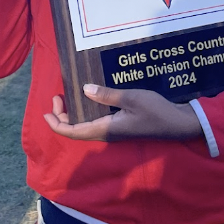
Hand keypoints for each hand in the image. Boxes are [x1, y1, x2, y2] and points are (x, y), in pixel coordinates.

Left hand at [44, 84, 203, 142]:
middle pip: (76, 130)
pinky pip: (95, 123)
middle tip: (57, 97)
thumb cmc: (155, 111)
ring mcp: (114, 131)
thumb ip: (107, 95)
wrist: (178, 123)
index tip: (46, 112)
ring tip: (66, 98)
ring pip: (85, 126)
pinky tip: (87, 100)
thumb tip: (85, 89)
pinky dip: (85, 113)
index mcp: (106, 129)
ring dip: (73, 115)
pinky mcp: (120, 127)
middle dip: (62, 116)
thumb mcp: (131, 98)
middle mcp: (107, 133)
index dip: (56, 124)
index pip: (73, 132)